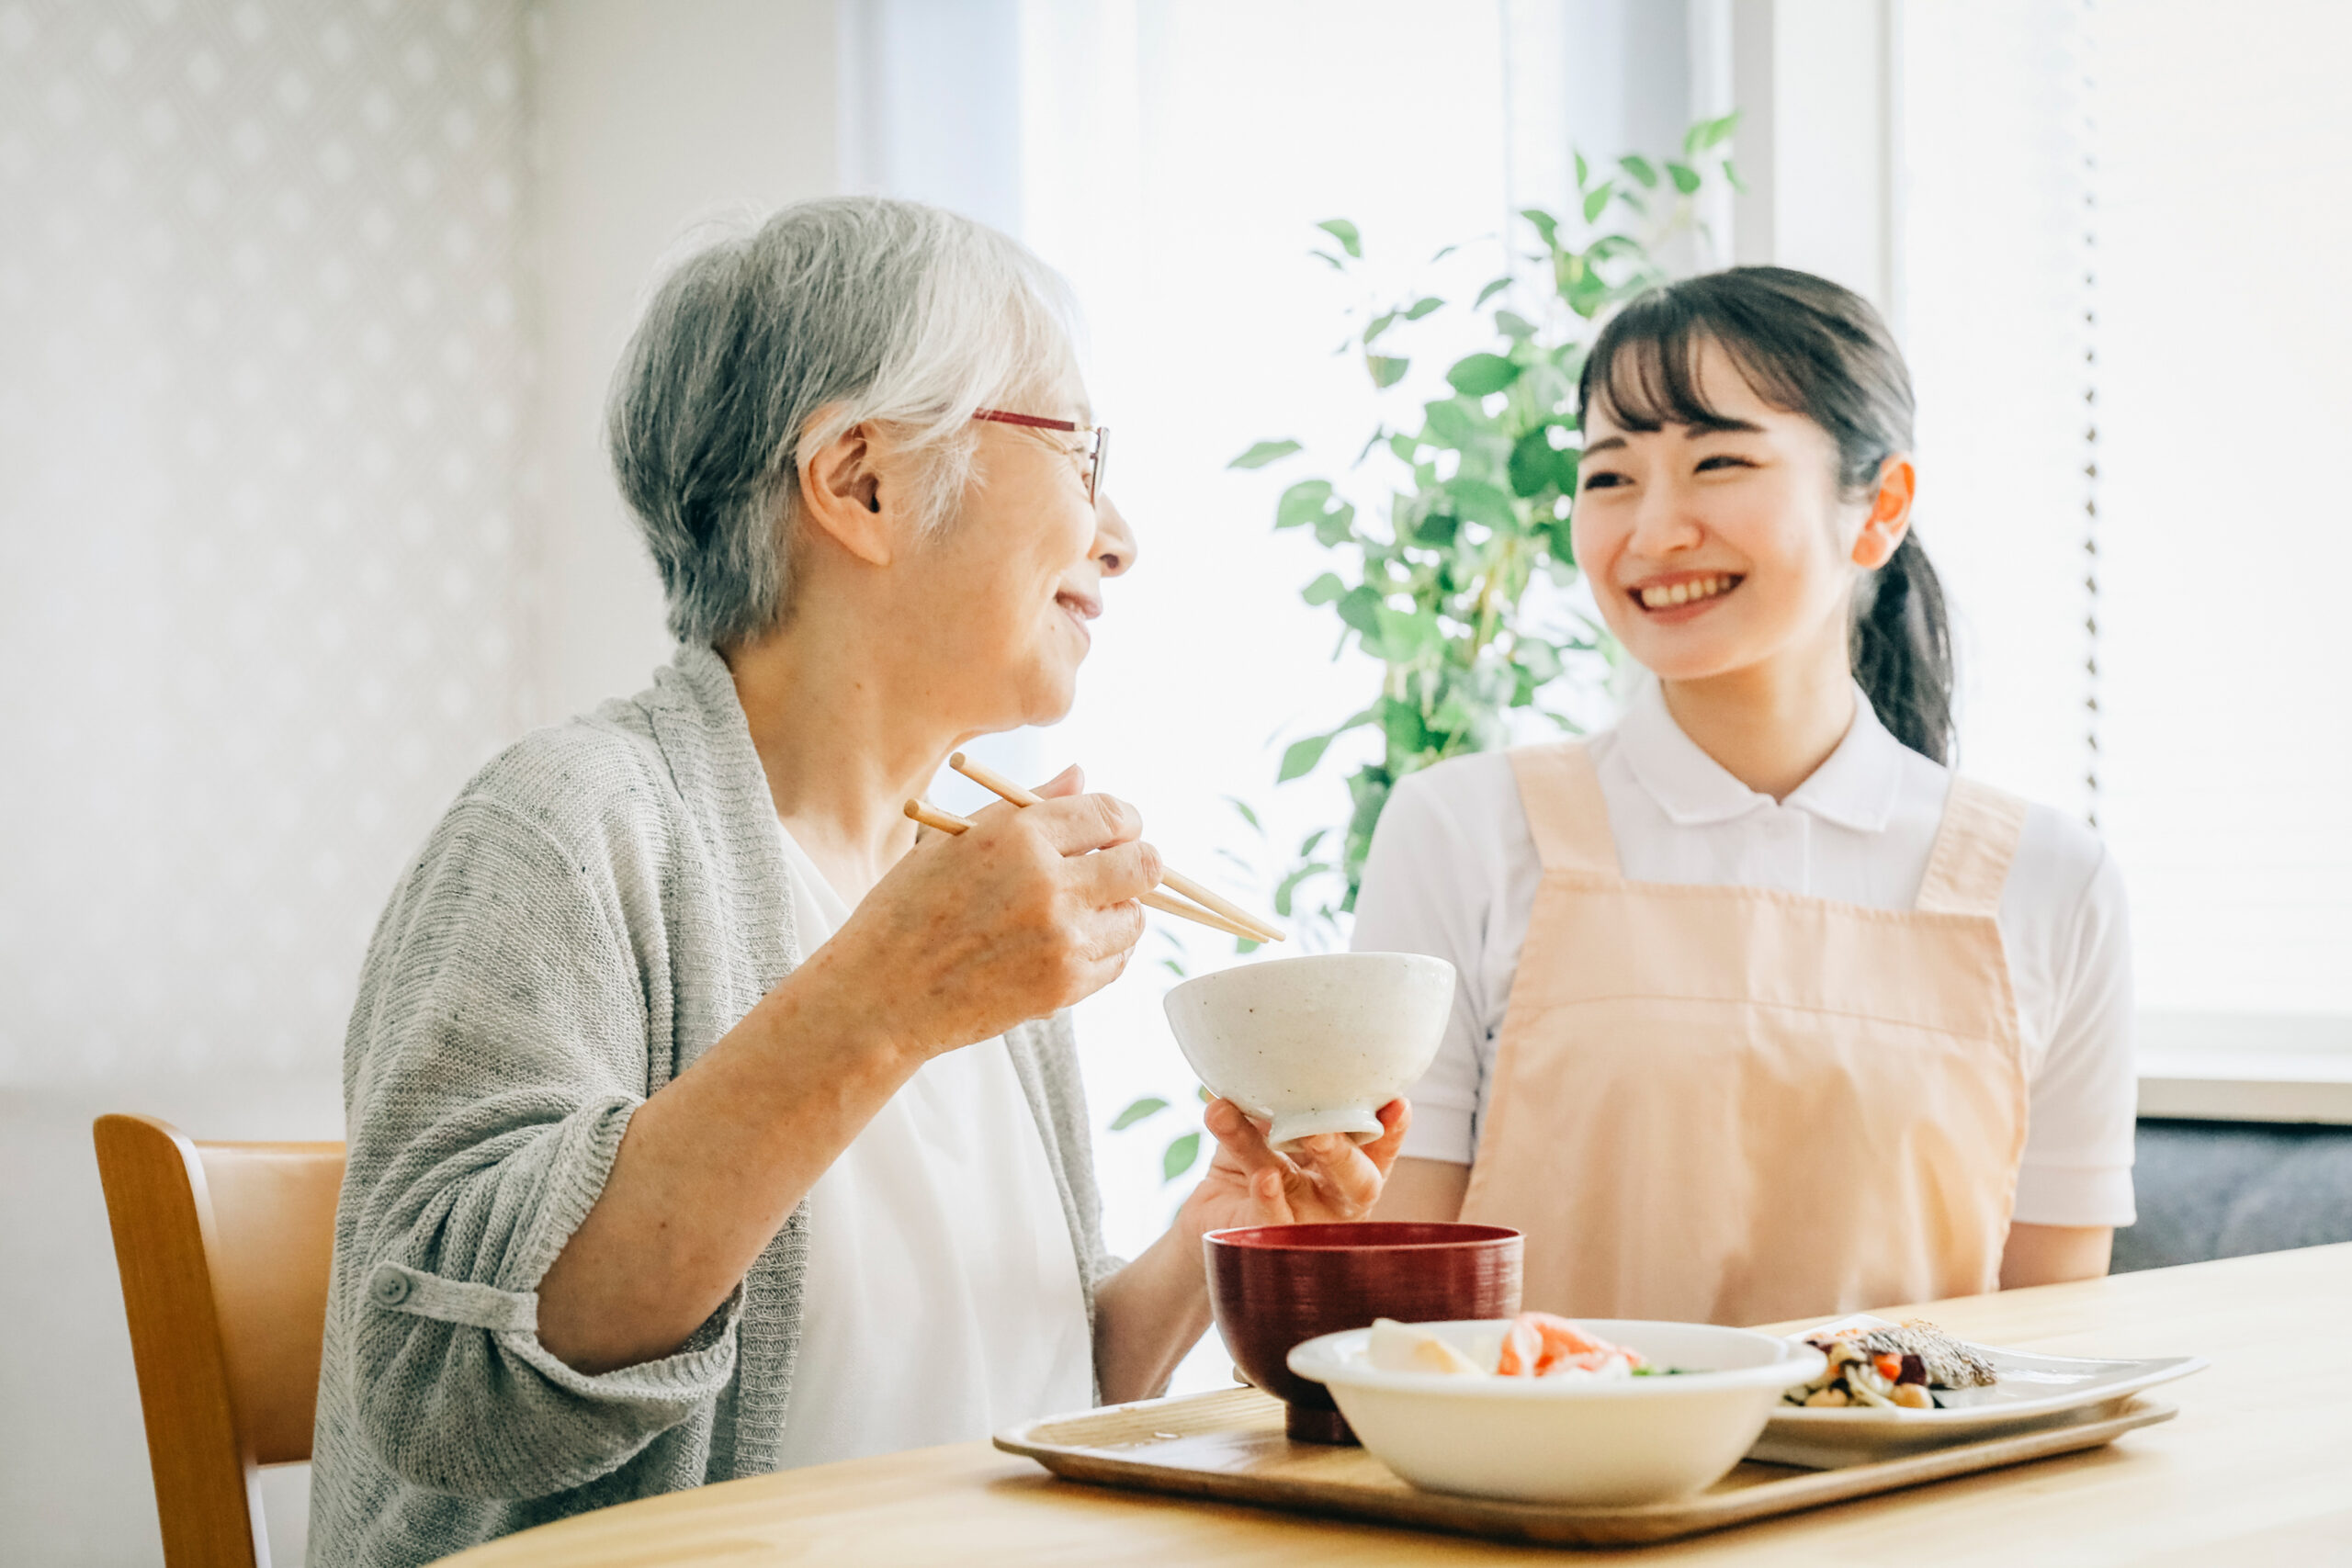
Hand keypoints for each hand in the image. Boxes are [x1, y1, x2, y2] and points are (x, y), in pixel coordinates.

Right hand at [816, 765, 1158, 1059]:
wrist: (882, 994)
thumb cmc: (909, 909)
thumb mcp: (956, 839)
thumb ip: (1027, 804)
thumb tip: (1082, 774)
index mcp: (1020, 836)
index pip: (1111, 814)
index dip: (1123, 820)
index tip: (1117, 830)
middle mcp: (1050, 884)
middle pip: (1143, 865)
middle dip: (1137, 861)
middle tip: (1116, 868)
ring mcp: (1061, 940)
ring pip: (1135, 917)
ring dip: (1118, 910)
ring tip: (1080, 911)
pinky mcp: (1064, 986)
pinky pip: (1116, 962)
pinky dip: (1103, 951)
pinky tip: (1067, 944)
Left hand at [1177, 1097, 1410, 1242]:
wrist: (1205, 1216)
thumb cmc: (1248, 1163)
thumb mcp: (1263, 1129)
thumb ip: (1272, 1104)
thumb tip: (1267, 1062)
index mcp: (1341, 1166)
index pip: (1375, 1149)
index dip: (1391, 1131)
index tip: (1399, 1103)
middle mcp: (1332, 1197)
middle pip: (1356, 1180)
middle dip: (1346, 1153)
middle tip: (1328, 1129)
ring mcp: (1303, 1222)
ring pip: (1303, 1188)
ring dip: (1295, 1161)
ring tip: (1292, 1132)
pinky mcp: (1267, 1239)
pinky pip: (1272, 1219)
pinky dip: (1269, 1198)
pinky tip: (1264, 1179)